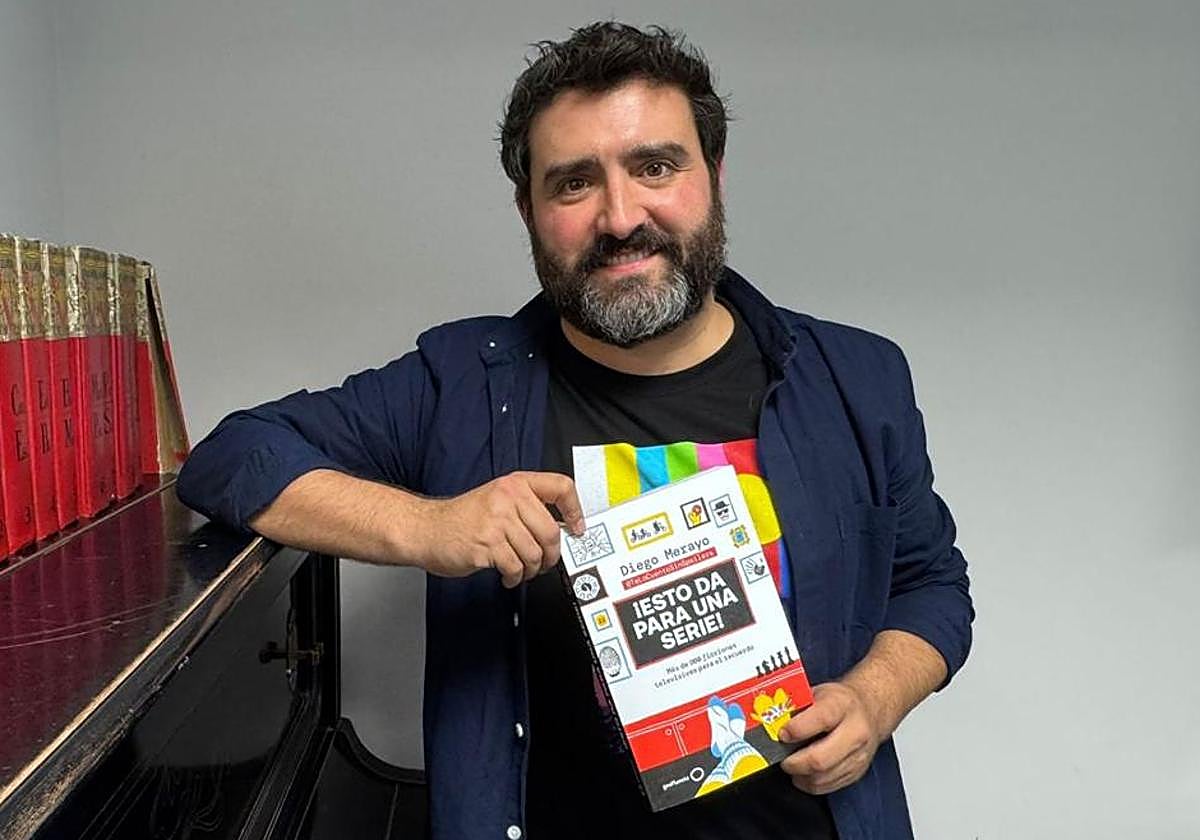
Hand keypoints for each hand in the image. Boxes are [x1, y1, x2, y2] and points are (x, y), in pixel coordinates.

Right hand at [412, 471, 584, 587]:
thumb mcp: (496, 499)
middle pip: (551, 531)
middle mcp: (508, 498)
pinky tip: (507, 575)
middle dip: (552, 555)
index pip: (560, 486)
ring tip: (521, 569)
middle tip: (545, 562)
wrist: (426, 529)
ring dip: (532, 569)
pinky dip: (515, 577)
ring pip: (535, 553)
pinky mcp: (487, 545)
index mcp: (515, 484)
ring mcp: (497, 521)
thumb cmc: (462, 518)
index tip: (577, 527)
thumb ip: (526, 508)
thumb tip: (559, 530)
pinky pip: (516, 567)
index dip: (575, 509)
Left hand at [778, 681, 883, 794]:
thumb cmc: (838, 702)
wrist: (870, 710)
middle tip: (782, 759)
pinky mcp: (858, 772)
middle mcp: (856, 731)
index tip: (782, 734)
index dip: (797, 729)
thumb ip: (796, 706)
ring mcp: (859, 755)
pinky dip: (812, 784)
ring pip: (824, 777)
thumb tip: (771, 720)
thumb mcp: (818, 693)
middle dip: (795, 763)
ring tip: (791, 766)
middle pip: (821, 758)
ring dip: (801, 776)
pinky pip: (830, 786)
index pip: (821, 719)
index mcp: (842, 705)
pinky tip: (804, 774)